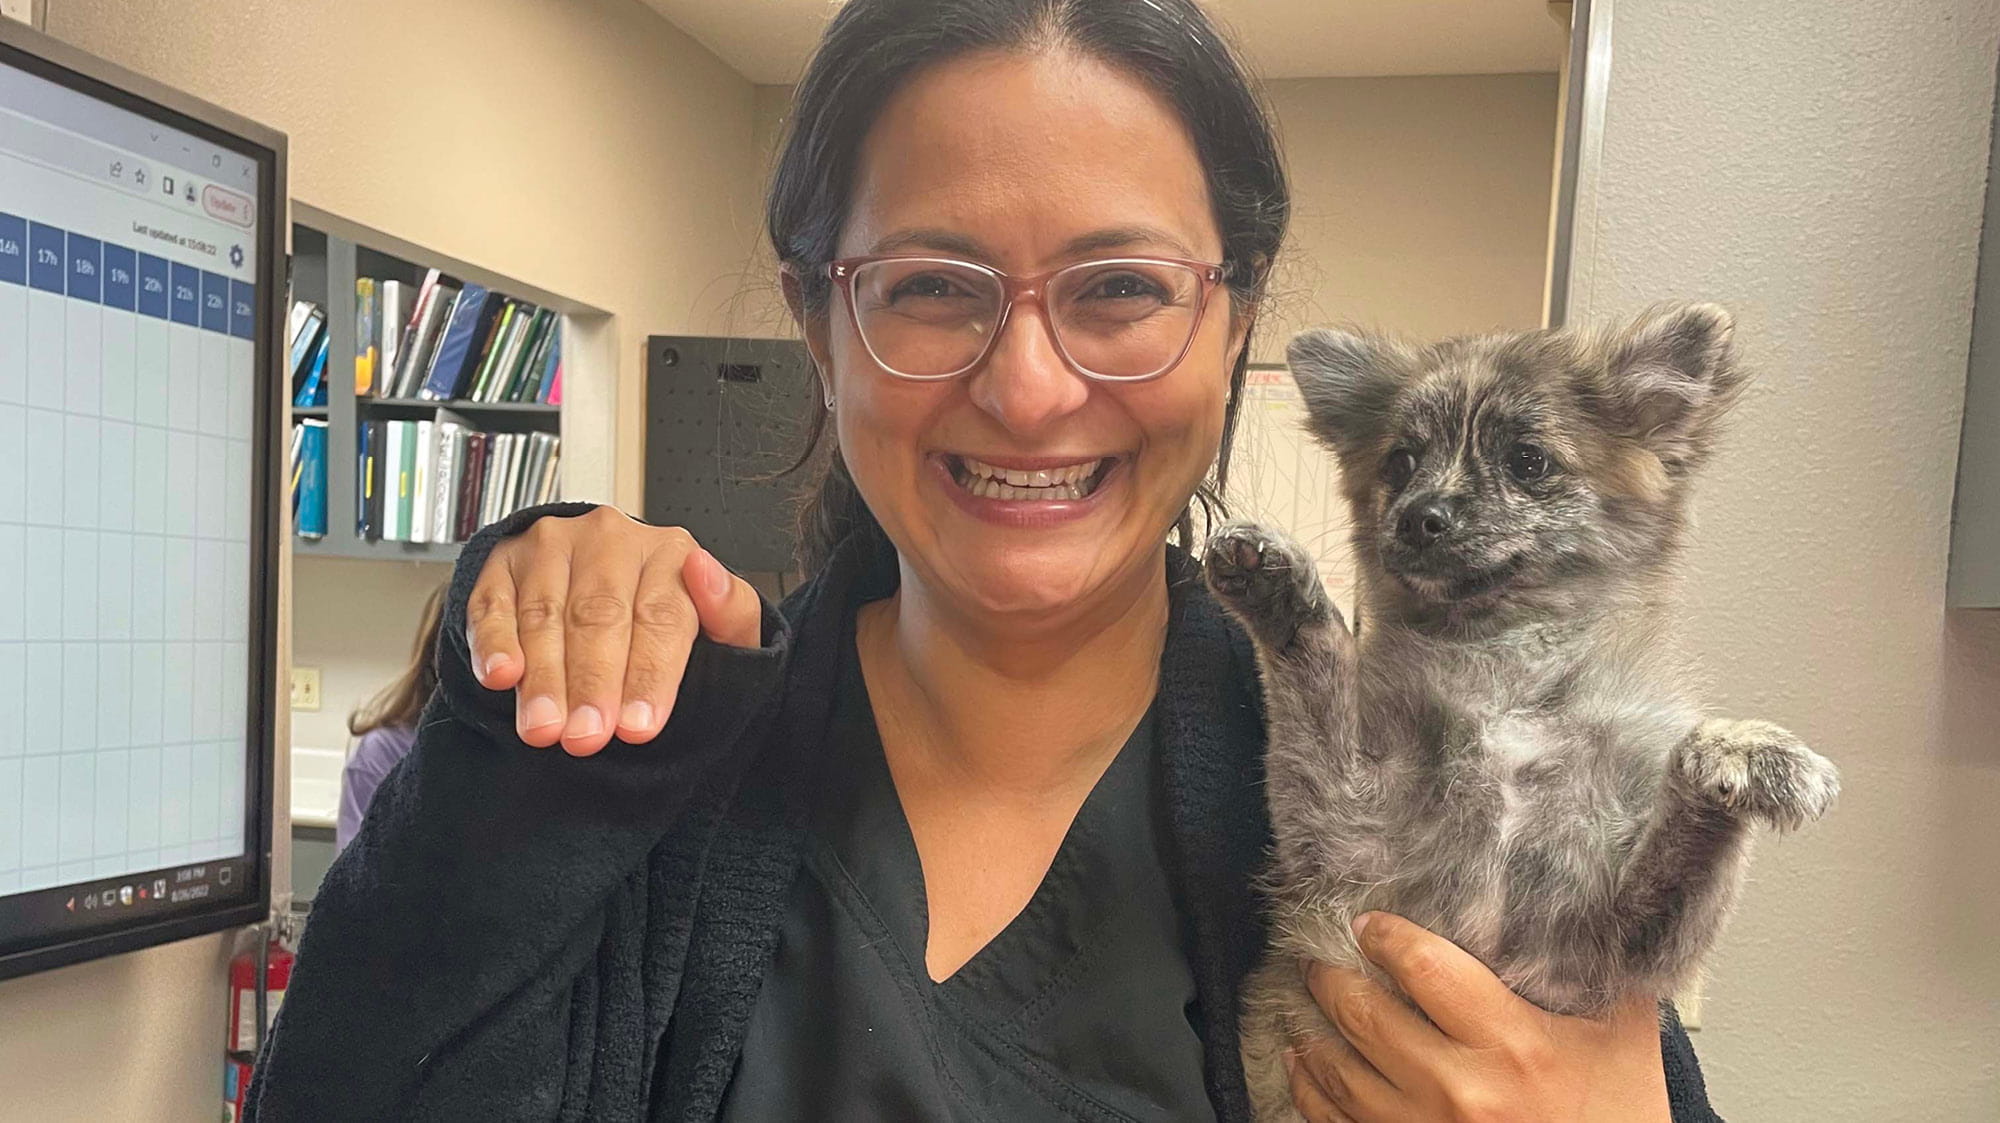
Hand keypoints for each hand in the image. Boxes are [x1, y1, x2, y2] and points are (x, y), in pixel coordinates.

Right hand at [465, 507, 763, 755]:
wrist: (616, 596)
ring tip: (544, 727)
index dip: (649, 675)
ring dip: (542, 676)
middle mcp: (610, 538)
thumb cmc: (668, 626)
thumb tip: (706, 571)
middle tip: (585, 737)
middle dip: (592, 683)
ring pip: (545, 613)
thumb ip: (732, 611)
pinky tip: (500, 678)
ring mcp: (553, 545)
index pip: (661, 616)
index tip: (638, 728)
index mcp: (670, 552)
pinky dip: (494, 642)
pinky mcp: (505, 561)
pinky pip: (492, 602)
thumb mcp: (720, 628)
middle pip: (599, 615)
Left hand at [1287, 913, 1670, 1122]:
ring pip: (1338, 1070)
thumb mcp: (1623, 1037)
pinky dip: (1309, 1087)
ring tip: (1305, 998)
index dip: (1384, 936)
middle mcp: (1460, 1089)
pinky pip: (1335, 1121)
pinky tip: (1301, 1062)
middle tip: (1318, 955)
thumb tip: (1578, 908)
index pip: (1423, 967)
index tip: (1367, 924)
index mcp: (1513, 1044)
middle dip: (1330, 976)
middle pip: (1365, 1014)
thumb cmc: (1621, 1116)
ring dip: (1311, 1028)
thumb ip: (1598, 972)